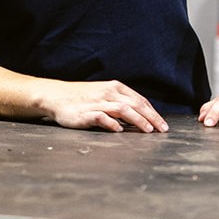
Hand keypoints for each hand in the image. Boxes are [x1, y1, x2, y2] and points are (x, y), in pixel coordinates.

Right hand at [43, 80, 168, 133]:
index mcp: (115, 87)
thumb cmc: (81, 97)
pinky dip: (112, 123)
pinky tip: (119, 130)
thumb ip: (120, 101)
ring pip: (123, 109)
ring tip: (148, 131)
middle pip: (135, 104)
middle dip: (151, 118)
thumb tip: (140, 115)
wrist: (56, 95)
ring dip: (138, 120)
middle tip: (161, 130)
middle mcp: (108, 93)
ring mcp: (97, 102)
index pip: (140, 100)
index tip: (162, 125)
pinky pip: (102, 117)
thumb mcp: (103, 93)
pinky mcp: (85, 113)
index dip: (153, 112)